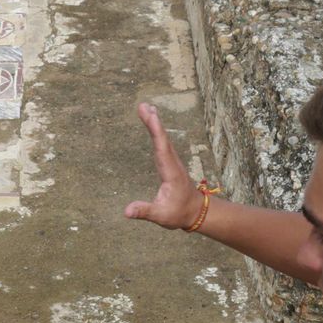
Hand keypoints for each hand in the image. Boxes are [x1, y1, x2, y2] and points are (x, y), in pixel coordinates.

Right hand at [125, 102, 202, 229]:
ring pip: (163, 138)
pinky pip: (162, 142)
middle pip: (162, 139)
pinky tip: (152, 123)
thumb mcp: (161, 216)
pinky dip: (156, 131)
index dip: (156, 132)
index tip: (151, 116)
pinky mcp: (170, 162)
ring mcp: (172, 161)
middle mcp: (172, 163)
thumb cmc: (179, 214)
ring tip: (146, 107)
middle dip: (153, 122)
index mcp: (170, 172)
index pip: (162, 149)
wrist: (196, 212)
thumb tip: (126, 211)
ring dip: (154, 123)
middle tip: (143, 105)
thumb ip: (144, 212)